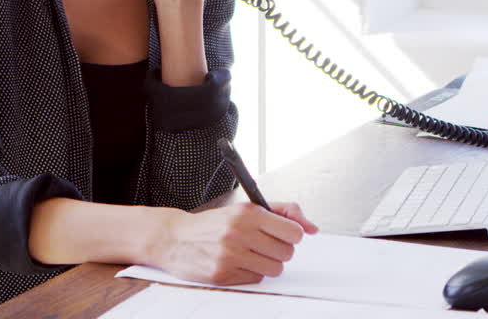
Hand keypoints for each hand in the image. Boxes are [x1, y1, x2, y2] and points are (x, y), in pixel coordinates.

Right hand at [154, 202, 318, 284]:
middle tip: (264, 244)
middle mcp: (239, 233)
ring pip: (274, 269)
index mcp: (248, 213)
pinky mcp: (222, 275)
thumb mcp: (247, 208)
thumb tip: (312, 228)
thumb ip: (284, 211)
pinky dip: (251, 273)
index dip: (291, 234)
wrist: (175, 238)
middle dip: (279, 250)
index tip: (282, 234)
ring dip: (267, 264)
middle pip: (287, 253)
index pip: (293, 231)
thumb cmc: (215, 223)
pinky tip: (237, 263)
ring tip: (251, 254)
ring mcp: (230, 255)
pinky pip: (256, 280)